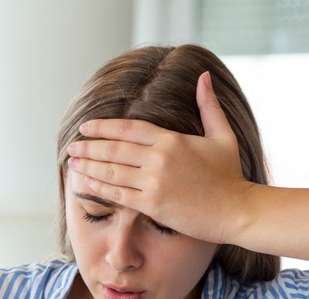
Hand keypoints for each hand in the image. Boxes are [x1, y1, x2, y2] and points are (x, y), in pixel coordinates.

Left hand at [66, 71, 252, 244]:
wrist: (237, 210)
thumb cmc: (230, 176)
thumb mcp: (222, 135)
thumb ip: (209, 106)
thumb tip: (204, 77)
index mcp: (172, 140)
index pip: (129, 128)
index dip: (104, 127)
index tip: (86, 127)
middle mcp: (159, 158)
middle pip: (114, 149)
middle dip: (89, 147)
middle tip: (71, 147)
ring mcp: (154, 182)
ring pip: (112, 171)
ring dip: (89, 167)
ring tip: (72, 164)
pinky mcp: (153, 205)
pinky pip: (118, 195)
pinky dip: (100, 188)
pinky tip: (86, 184)